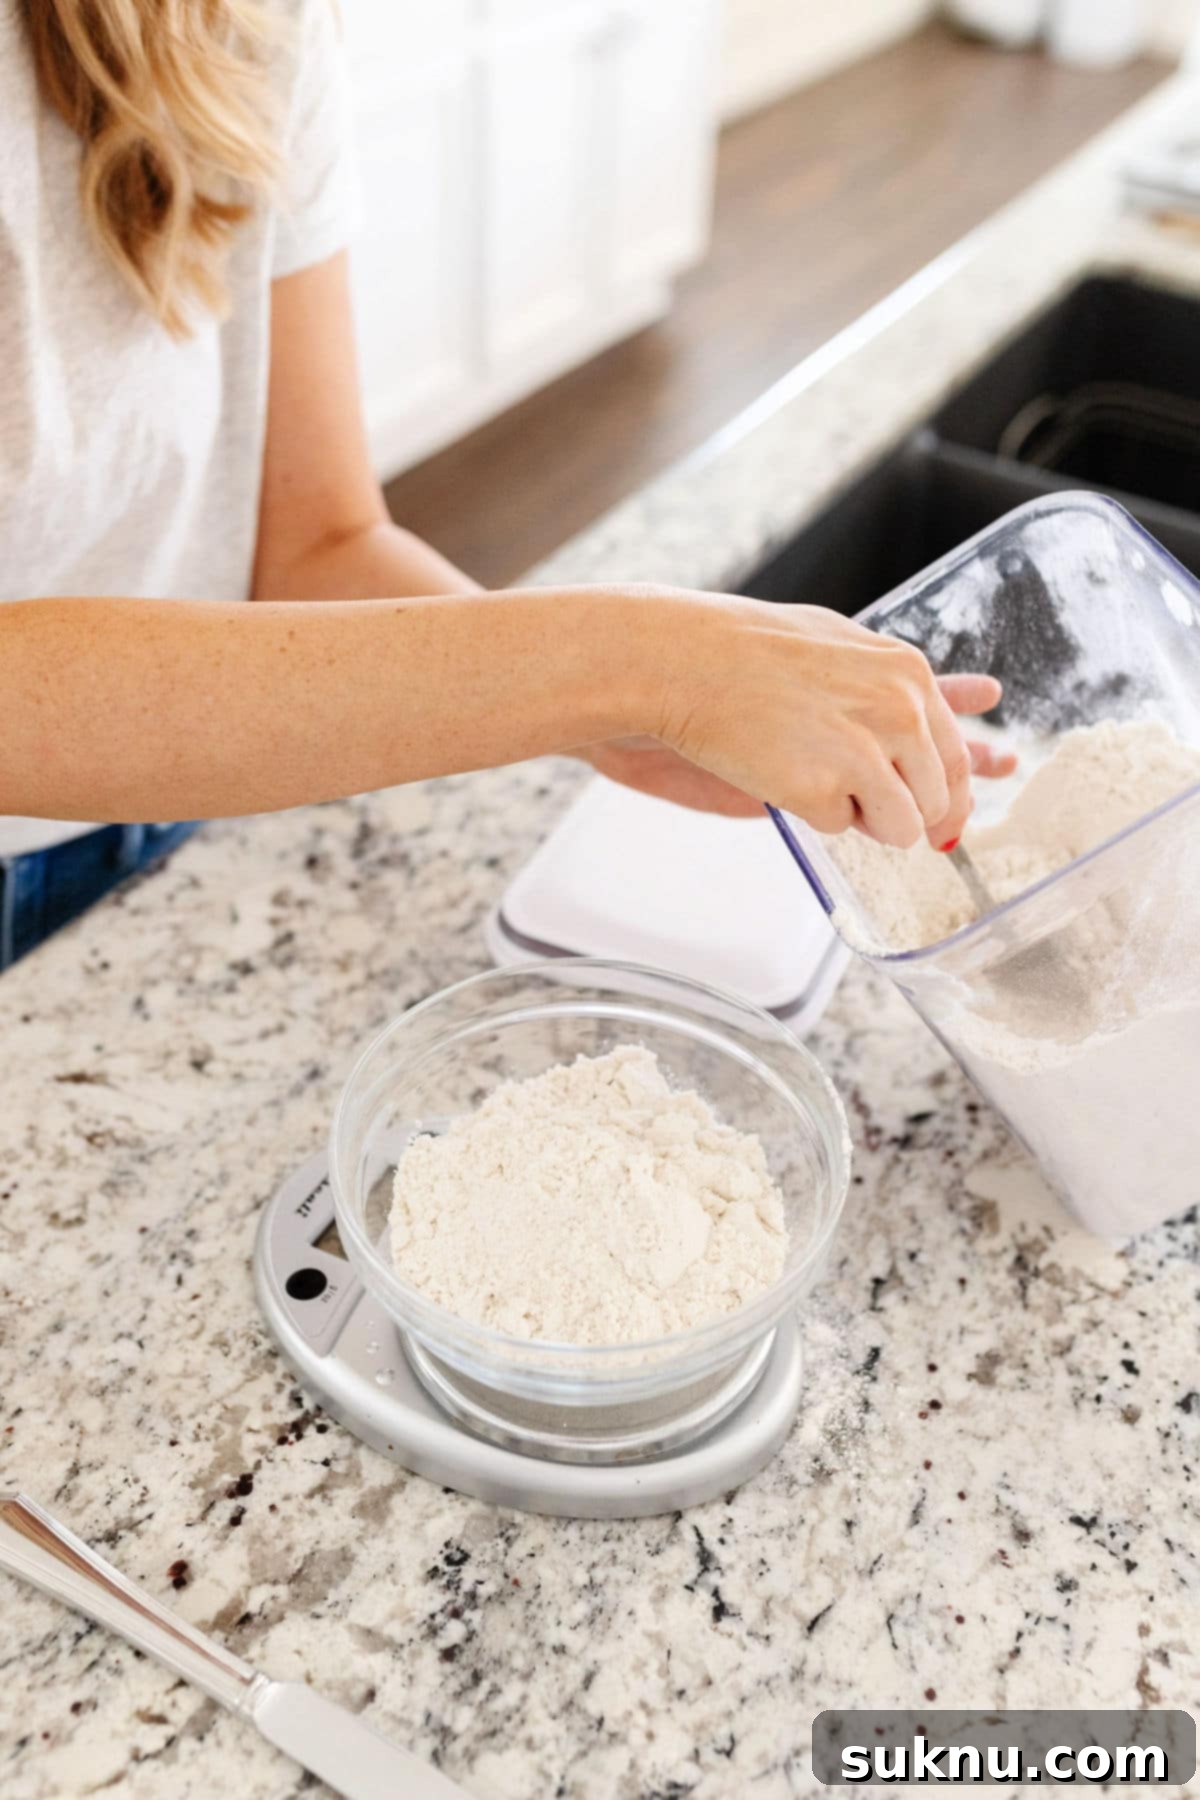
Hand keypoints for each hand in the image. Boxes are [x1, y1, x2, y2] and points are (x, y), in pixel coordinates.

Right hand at [583, 675, 1015, 826]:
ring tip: (810, 773)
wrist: (686, 661)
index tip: (939, 818)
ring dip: (862, 819)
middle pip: (935, 801)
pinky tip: (777, 770)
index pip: (957, 756)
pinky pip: (840, 827)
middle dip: (902, 811)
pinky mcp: (825, 789)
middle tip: (856, 797)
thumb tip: (964, 716)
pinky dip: (811, 812)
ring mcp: (865, 753)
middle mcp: (900, 713)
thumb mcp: (843, 648)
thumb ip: (898, 689)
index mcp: (909, 676)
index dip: (947, 795)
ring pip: (900, 827)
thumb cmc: (750, 651)